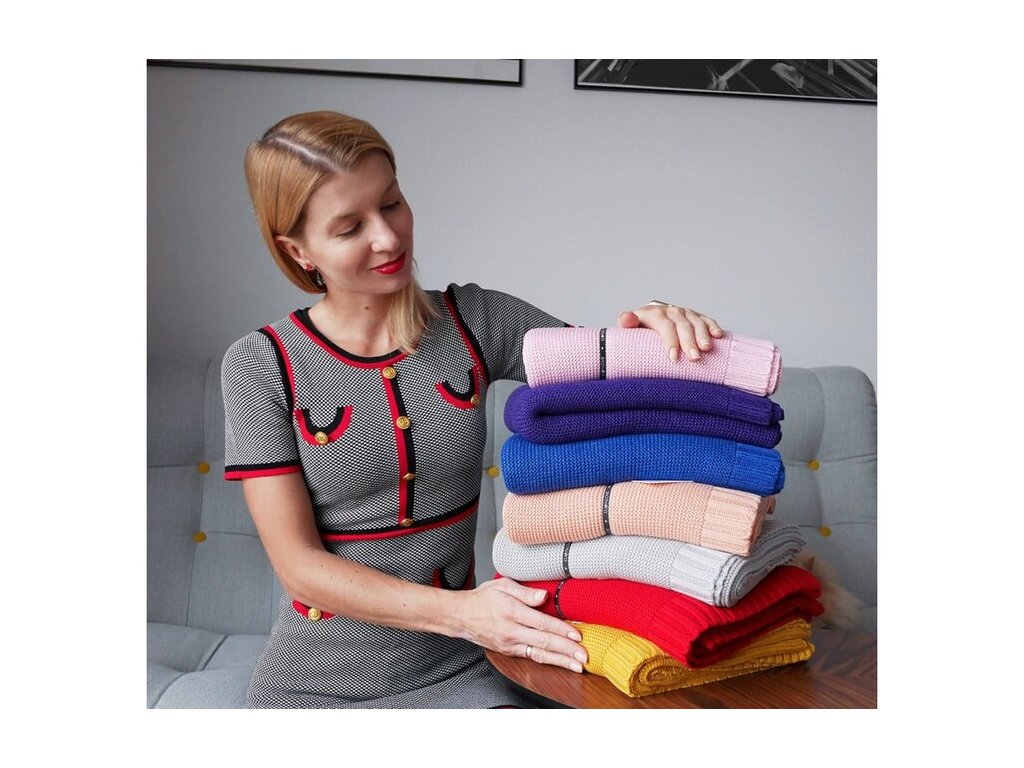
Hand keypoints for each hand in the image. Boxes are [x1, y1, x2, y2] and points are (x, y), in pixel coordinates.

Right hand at [451, 578, 587, 672]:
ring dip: (561, 661)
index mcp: (511, 612)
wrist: (461, 616)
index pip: (541, 623)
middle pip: (544, 642)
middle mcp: (511, 631)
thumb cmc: (483, 598)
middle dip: (567, 650)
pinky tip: (561, 662)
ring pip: (540, 654)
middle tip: (584, 655)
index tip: (577, 634)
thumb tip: (544, 596)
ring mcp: (510, 644)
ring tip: (577, 665)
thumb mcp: (502, 585)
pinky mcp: (509, 652)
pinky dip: (548, 660)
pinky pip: (532, 656)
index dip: (561, 630)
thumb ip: (525, 592)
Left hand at [618, 302, 724, 361]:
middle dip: (689, 342)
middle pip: (682, 325)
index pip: (664, 326)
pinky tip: (718, 336)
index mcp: (654, 314)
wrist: (649, 318)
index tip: (673, 358)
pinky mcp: (695, 316)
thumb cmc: (639, 330)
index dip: (670, 341)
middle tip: (694, 358)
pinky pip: (706, 320)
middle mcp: (671, 311)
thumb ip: (627, 322)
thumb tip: (625, 319)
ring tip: (707, 349)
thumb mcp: (630, 327)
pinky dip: (713, 326)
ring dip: (703, 335)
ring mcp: (685, 313)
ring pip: (696, 322)